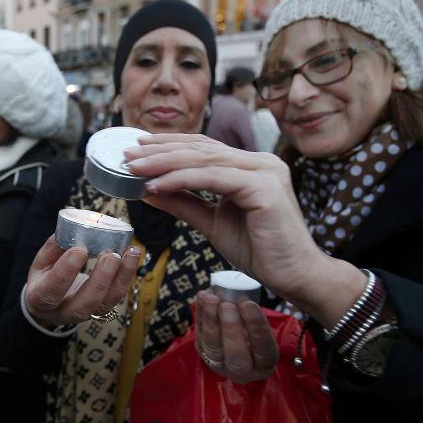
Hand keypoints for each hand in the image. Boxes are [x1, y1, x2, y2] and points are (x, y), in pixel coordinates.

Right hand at [24, 235, 141, 327]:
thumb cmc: (45, 278)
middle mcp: (63, 312)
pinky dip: (127, 276)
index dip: (65, 273)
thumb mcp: (41, 263)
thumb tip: (70, 225)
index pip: (51, 291)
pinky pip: (116, 296)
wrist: (51, 303)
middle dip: (100, 279)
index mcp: (40, 300)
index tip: (79, 250)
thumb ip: (54, 247)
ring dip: (121, 277)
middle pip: (84, 304)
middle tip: (110, 255)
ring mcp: (85, 314)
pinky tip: (132, 256)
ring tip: (130, 252)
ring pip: (106, 303)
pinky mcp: (102, 309)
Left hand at [125, 134, 366, 327]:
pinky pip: (213, 178)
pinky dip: (181, 180)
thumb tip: (148, 189)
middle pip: (201, 149)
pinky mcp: (264, 187)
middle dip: (159, 150)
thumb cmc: (260, 251)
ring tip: (133, 168)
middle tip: (126, 154)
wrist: (296, 276)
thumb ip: (184, 203)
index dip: (169, 145)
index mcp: (251, 166)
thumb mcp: (212, 223)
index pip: (204, 148)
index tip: (137, 148)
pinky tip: (155, 185)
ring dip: (163, 163)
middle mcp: (260, 162)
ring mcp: (265, 171)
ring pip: (204, 161)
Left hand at [195, 291, 277, 383]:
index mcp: (264, 364)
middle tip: (227, 305)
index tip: (249, 304)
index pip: (263, 348)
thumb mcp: (264, 328)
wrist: (239, 342)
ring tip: (211, 298)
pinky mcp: (203, 353)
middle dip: (231, 328)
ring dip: (211, 320)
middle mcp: (243, 370)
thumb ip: (256, 317)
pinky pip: (200, 336)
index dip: (256, 326)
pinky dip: (200, 315)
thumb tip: (242, 298)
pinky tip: (202, 298)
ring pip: (213, 347)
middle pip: (236, 354)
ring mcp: (220, 364)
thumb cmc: (256, 332)